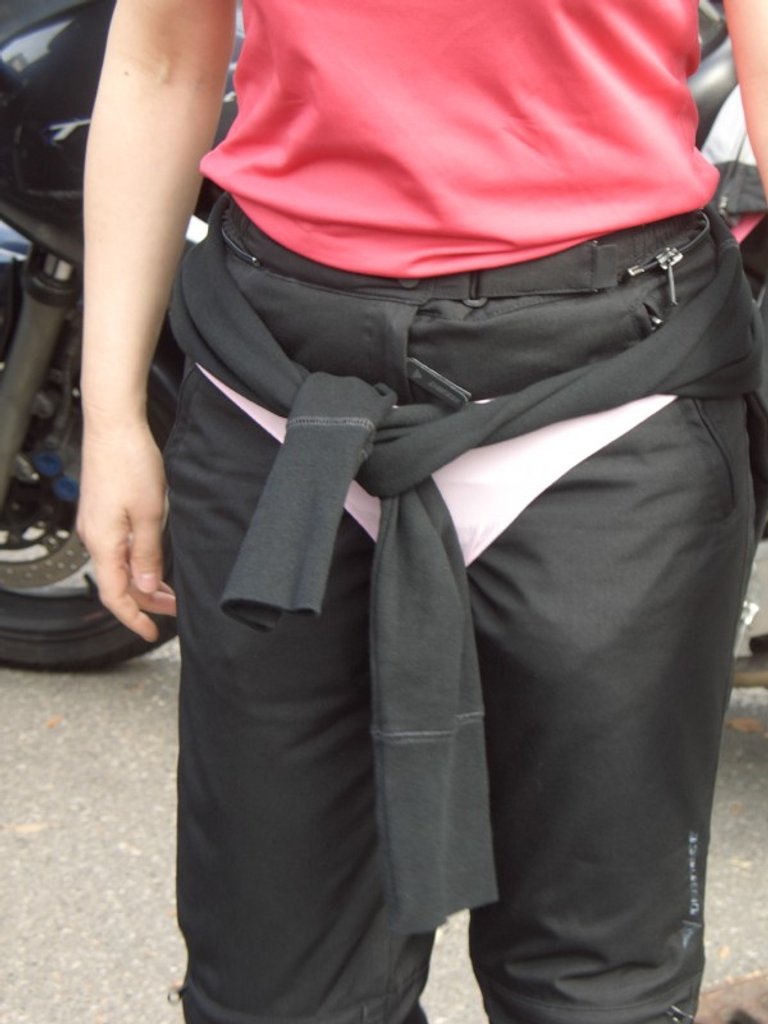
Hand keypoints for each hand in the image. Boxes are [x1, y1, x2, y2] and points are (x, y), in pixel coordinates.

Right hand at [77, 417, 176, 641]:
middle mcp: (94, 537)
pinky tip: (154, 561)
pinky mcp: (102, 512)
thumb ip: (147, 554)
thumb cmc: (131, 462)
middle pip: (118, 584)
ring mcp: (96, 525)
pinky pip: (118, 548)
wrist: (114, 426)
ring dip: (144, 581)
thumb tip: (147, 588)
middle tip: (175, 610)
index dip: (133, 618)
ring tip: (171, 590)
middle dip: (146, 601)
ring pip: (119, 566)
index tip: (150, 634)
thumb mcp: (149, 514)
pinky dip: (137, 562)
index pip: (114, 595)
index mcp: (103, 543)